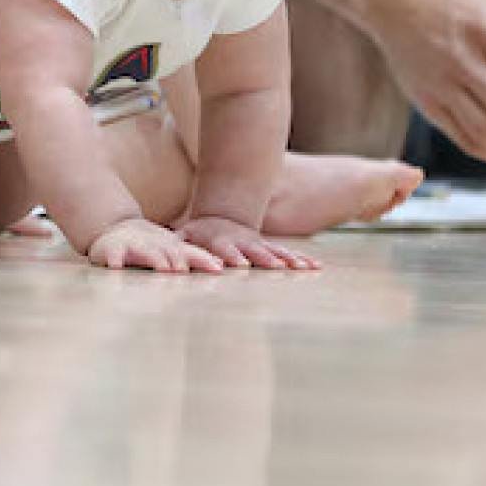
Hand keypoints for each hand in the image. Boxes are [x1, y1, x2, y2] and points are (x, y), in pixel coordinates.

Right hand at [84, 216, 225, 273]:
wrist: (116, 228)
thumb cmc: (150, 244)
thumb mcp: (171, 248)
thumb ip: (194, 257)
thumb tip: (220, 265)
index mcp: (169, 247)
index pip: (190, 253)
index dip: (203, 260)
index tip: (218, 269)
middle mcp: (154, 245)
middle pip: (169, 251)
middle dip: (178, 260)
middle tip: (186, 270)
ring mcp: (133, 246)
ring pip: (144, 252)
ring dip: (154, 259)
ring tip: (162, 268)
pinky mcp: (112, 249)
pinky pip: (112, 255)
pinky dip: (114, 260)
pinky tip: (116, 267)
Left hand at [178, 215, 321, 270]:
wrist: (222, 217)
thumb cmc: (199, 233)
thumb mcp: (186, 236)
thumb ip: (179, 248)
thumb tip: (169, 264)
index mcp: (222, 242)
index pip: (225, 249)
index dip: (231, 255)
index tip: (238, 264)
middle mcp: (244, 244)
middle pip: (256, 251)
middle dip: (265, 258)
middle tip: (276, 268)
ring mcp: (259, 246)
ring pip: (276, 252)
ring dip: (289, 260)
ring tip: (302, 268)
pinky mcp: (270, 250)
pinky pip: (288, 255)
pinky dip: (301, 260)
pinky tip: (316, 267)